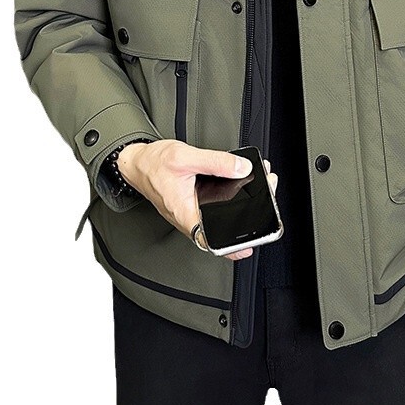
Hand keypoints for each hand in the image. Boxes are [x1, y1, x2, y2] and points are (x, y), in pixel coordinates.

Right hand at [117, 140, 276, 260]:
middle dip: (248, 215)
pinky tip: (243, 185)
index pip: (211, 240)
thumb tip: (241, 168)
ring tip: (260, 187)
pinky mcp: (193, 206)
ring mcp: (191, 214)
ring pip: (220, 218)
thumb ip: (216, 162)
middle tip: (267, 197)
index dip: (231, 246)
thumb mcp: (185, 157)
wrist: (138, 163)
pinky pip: (216, 209)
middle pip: (222, 228)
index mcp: (185, 213)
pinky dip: (231, 198)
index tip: (250, 244)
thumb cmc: (153, 164)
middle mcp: (189, 218)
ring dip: (242, 204)